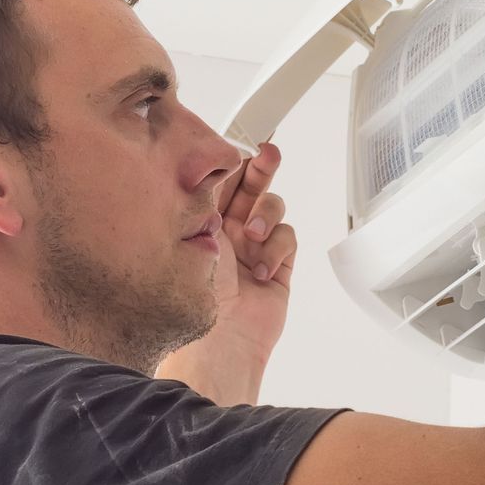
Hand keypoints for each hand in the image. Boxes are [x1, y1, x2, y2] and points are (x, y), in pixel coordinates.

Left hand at [210, 141, 296, 359]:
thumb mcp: (197, 232)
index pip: (221, 180)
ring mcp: (254, 247)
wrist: (222, 340)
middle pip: (250, 186)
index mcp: (201, 221)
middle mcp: (227, 231)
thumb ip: (209, 196)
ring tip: (252, 236)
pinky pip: (287, 239)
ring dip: (266, 216)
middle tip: (268, 153)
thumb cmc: (198, 293)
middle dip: (261, 168)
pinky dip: (276, 249)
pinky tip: (262, 268)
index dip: (232, 161)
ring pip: (272, 209)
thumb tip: (219, 162)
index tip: (241, 144)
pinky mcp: (277, 265)